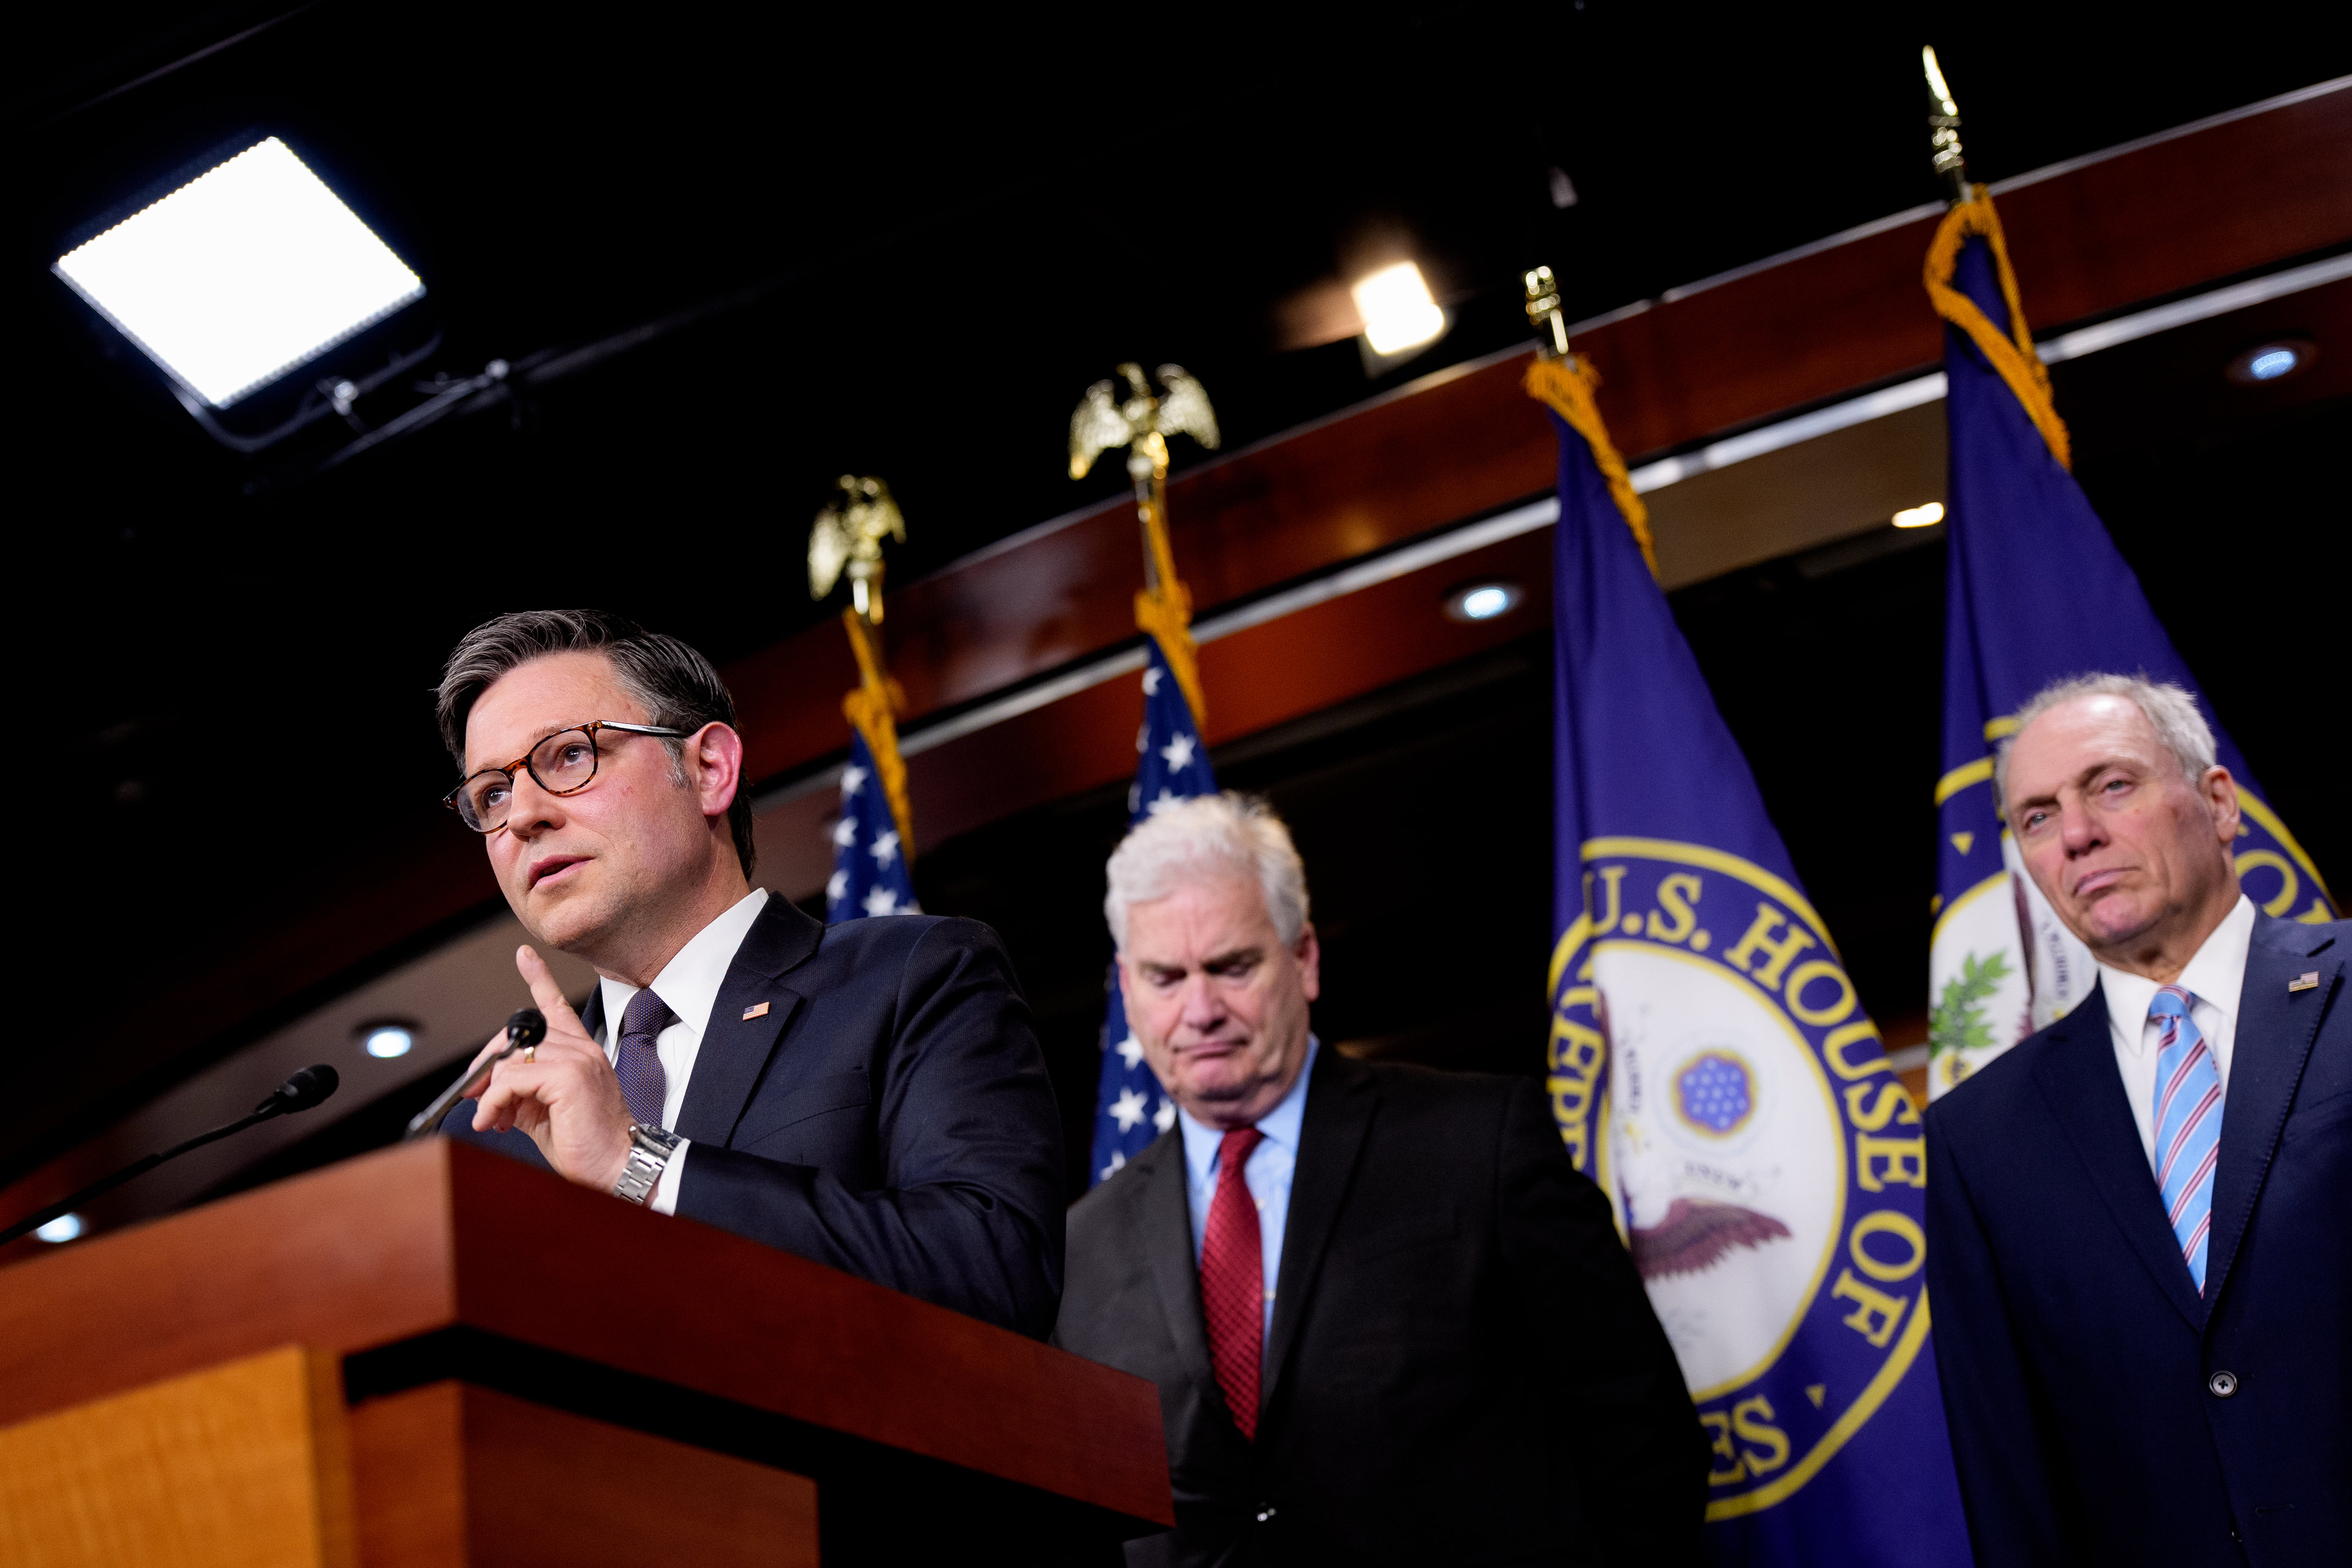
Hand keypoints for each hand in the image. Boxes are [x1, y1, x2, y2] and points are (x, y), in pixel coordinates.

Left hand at [471, 946, 635, 1192]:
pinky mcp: (568, 1075)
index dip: (539, 980)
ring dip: (489, 1092)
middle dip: (487, 1064)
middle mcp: (581, 1049)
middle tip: (475, 1096)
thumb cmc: (586, 1144)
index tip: (524, 956)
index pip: (556, 1007)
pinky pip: (511, 1079)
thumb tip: (492, 1095)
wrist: (616, 1166)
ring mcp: (577, 1058)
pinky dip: (493, 1101)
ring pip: (510, 1059)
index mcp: (581, 1053)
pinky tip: (493, 1121)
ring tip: (491, 1119)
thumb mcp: (544, 1114)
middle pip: (517, 1034)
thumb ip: (522, 1094)